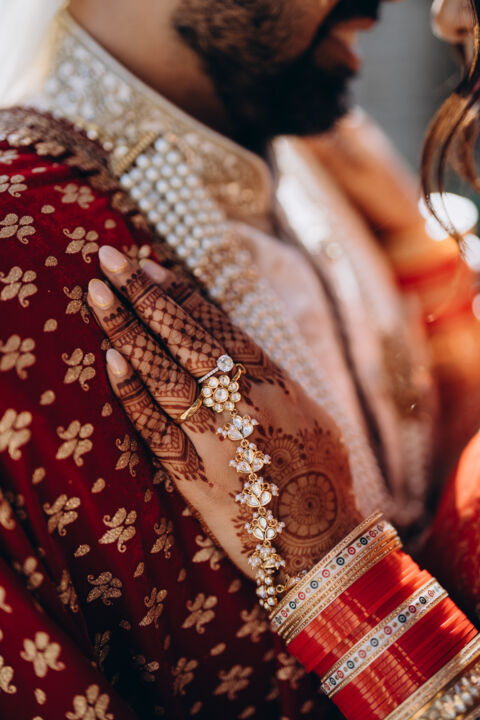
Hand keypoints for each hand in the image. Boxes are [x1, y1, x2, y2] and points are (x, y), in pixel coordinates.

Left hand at [87, 246, 361, 580]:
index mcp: (274, 384)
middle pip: (184, 340)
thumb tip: (226, 342)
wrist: (318, 544)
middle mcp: (243, 405)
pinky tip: (110, 360)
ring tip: (97, 295)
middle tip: (109, 258)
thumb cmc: (320, 473)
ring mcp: (215, 440)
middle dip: (143, 294)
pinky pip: (155, 428)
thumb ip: (267, 375)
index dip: (179, 292)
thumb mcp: (308, 411)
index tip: (149, 263)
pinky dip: (132, 394)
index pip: (217, 326)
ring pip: (163, 376)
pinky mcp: (194, 477)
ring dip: (127, 332)